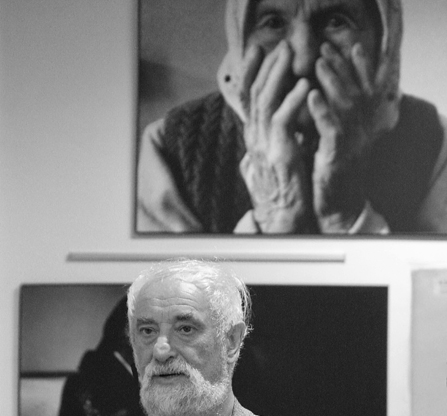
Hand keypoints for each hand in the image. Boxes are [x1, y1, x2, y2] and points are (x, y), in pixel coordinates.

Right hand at [239, 41, 313, 232]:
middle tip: (280, 45)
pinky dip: (293, 102)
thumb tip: (280, 129)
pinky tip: (304, 86)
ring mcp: (264, 148)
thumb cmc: (284, 193)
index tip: (259, 51)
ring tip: (290, 56)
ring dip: (278, 76)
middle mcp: (254, 140)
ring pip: (265, 103)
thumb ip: (273, 143)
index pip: (249, 100)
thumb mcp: (274, 162)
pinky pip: (283, 122)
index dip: (253, 73)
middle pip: (255, 95)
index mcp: (254, 140)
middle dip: (267, 67)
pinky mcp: (279, 156)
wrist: (283, 221)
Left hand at [309, 42, 377, 232]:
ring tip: (319, 64)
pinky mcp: (337, 158)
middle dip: (341, 68)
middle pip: (355, 92)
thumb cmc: (330, 179)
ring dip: (333, 82)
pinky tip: (311, 95)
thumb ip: (329, 125)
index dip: (358, 69)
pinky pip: (332, 130)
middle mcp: (360, 134)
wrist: (335, 211)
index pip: (363, 92)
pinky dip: (321, 110)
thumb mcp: (331, 147)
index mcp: (360, 130)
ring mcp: (351, 146)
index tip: (349, 48)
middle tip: (326, 49)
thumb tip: (314, 102)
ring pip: (346, 106)